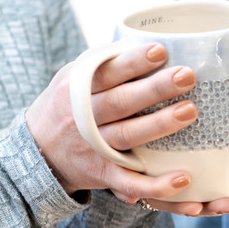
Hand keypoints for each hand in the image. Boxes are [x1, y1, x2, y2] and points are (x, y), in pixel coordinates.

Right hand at [26, 43, 228, 215]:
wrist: (39, 151)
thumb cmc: (68, 106)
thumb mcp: (75, 79)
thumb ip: (106, 65)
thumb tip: (150, 43)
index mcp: (77, 89)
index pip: (106, 72)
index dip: (133, 62)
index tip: (161, 50)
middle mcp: (84, 118)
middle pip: (121, 102)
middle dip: (154, 89)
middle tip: (186, 76)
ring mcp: (94, 148)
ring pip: (128, 137)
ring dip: (159, 125)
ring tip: (190, 112)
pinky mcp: (104, 175)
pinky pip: (130, 183)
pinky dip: (155, 184)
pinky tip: (184, 178)